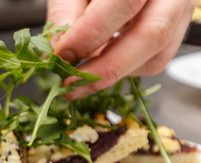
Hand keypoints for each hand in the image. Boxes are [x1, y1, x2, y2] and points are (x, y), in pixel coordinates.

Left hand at [47, 0, 195, 98]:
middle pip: (151, 35)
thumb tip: (54, 55)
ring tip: (79, 78)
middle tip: (71, 82)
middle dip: (105, 67)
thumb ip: (65, 14)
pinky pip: (152, 62)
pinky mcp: (175, 34)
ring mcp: (179, 14)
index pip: (124, 3)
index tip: (61, 56)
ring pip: (156, 56)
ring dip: (113, 73)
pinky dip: (122, 70)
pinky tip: (97, 66)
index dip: (89, 35)